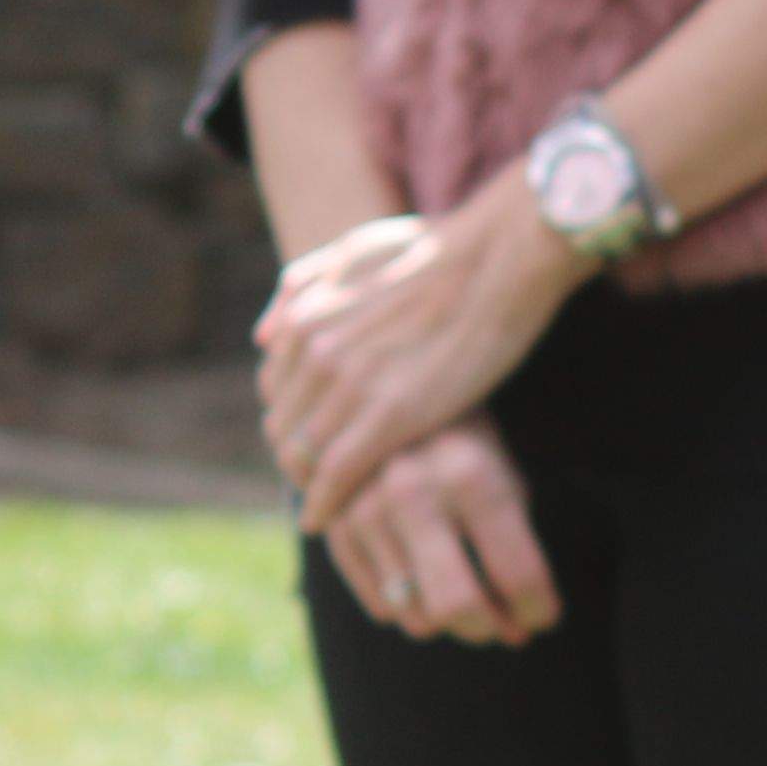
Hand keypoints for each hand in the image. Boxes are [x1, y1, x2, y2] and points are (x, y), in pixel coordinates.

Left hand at [260, 178, 581, 532]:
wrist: (503, 253)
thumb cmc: (444, 247)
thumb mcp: (358, 250)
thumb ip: (303, 287)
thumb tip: (263, 337)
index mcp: (306, 317)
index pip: (275, 390)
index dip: (291, 418)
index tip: (312, 436)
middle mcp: (316, 351)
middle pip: (284, 428)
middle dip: (296, 457)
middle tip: (319, 479)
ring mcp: (350, 385)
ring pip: (304, 456)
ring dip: (310, 485)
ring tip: (329, 503)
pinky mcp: (391, 416)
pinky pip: (337, 475)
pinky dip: (326, 503)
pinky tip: (328, 519)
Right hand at [321, 414, 562, 645]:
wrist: (394, 407)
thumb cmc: (468, 450)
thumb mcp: (505, 480)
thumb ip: (515, 551)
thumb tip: (519, 631)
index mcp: (471, 474)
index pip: (517, 572)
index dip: (539, 610)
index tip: (544, 618)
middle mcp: (412, 492)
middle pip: (458, 606)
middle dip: (490, 629)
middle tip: (506, 626)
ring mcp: (365, 510)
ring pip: (417, 617)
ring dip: (452, 623)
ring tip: (471, 599)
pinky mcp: (336, 528)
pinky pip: (383, 608)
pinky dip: (412, 609)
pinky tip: (429, 582)